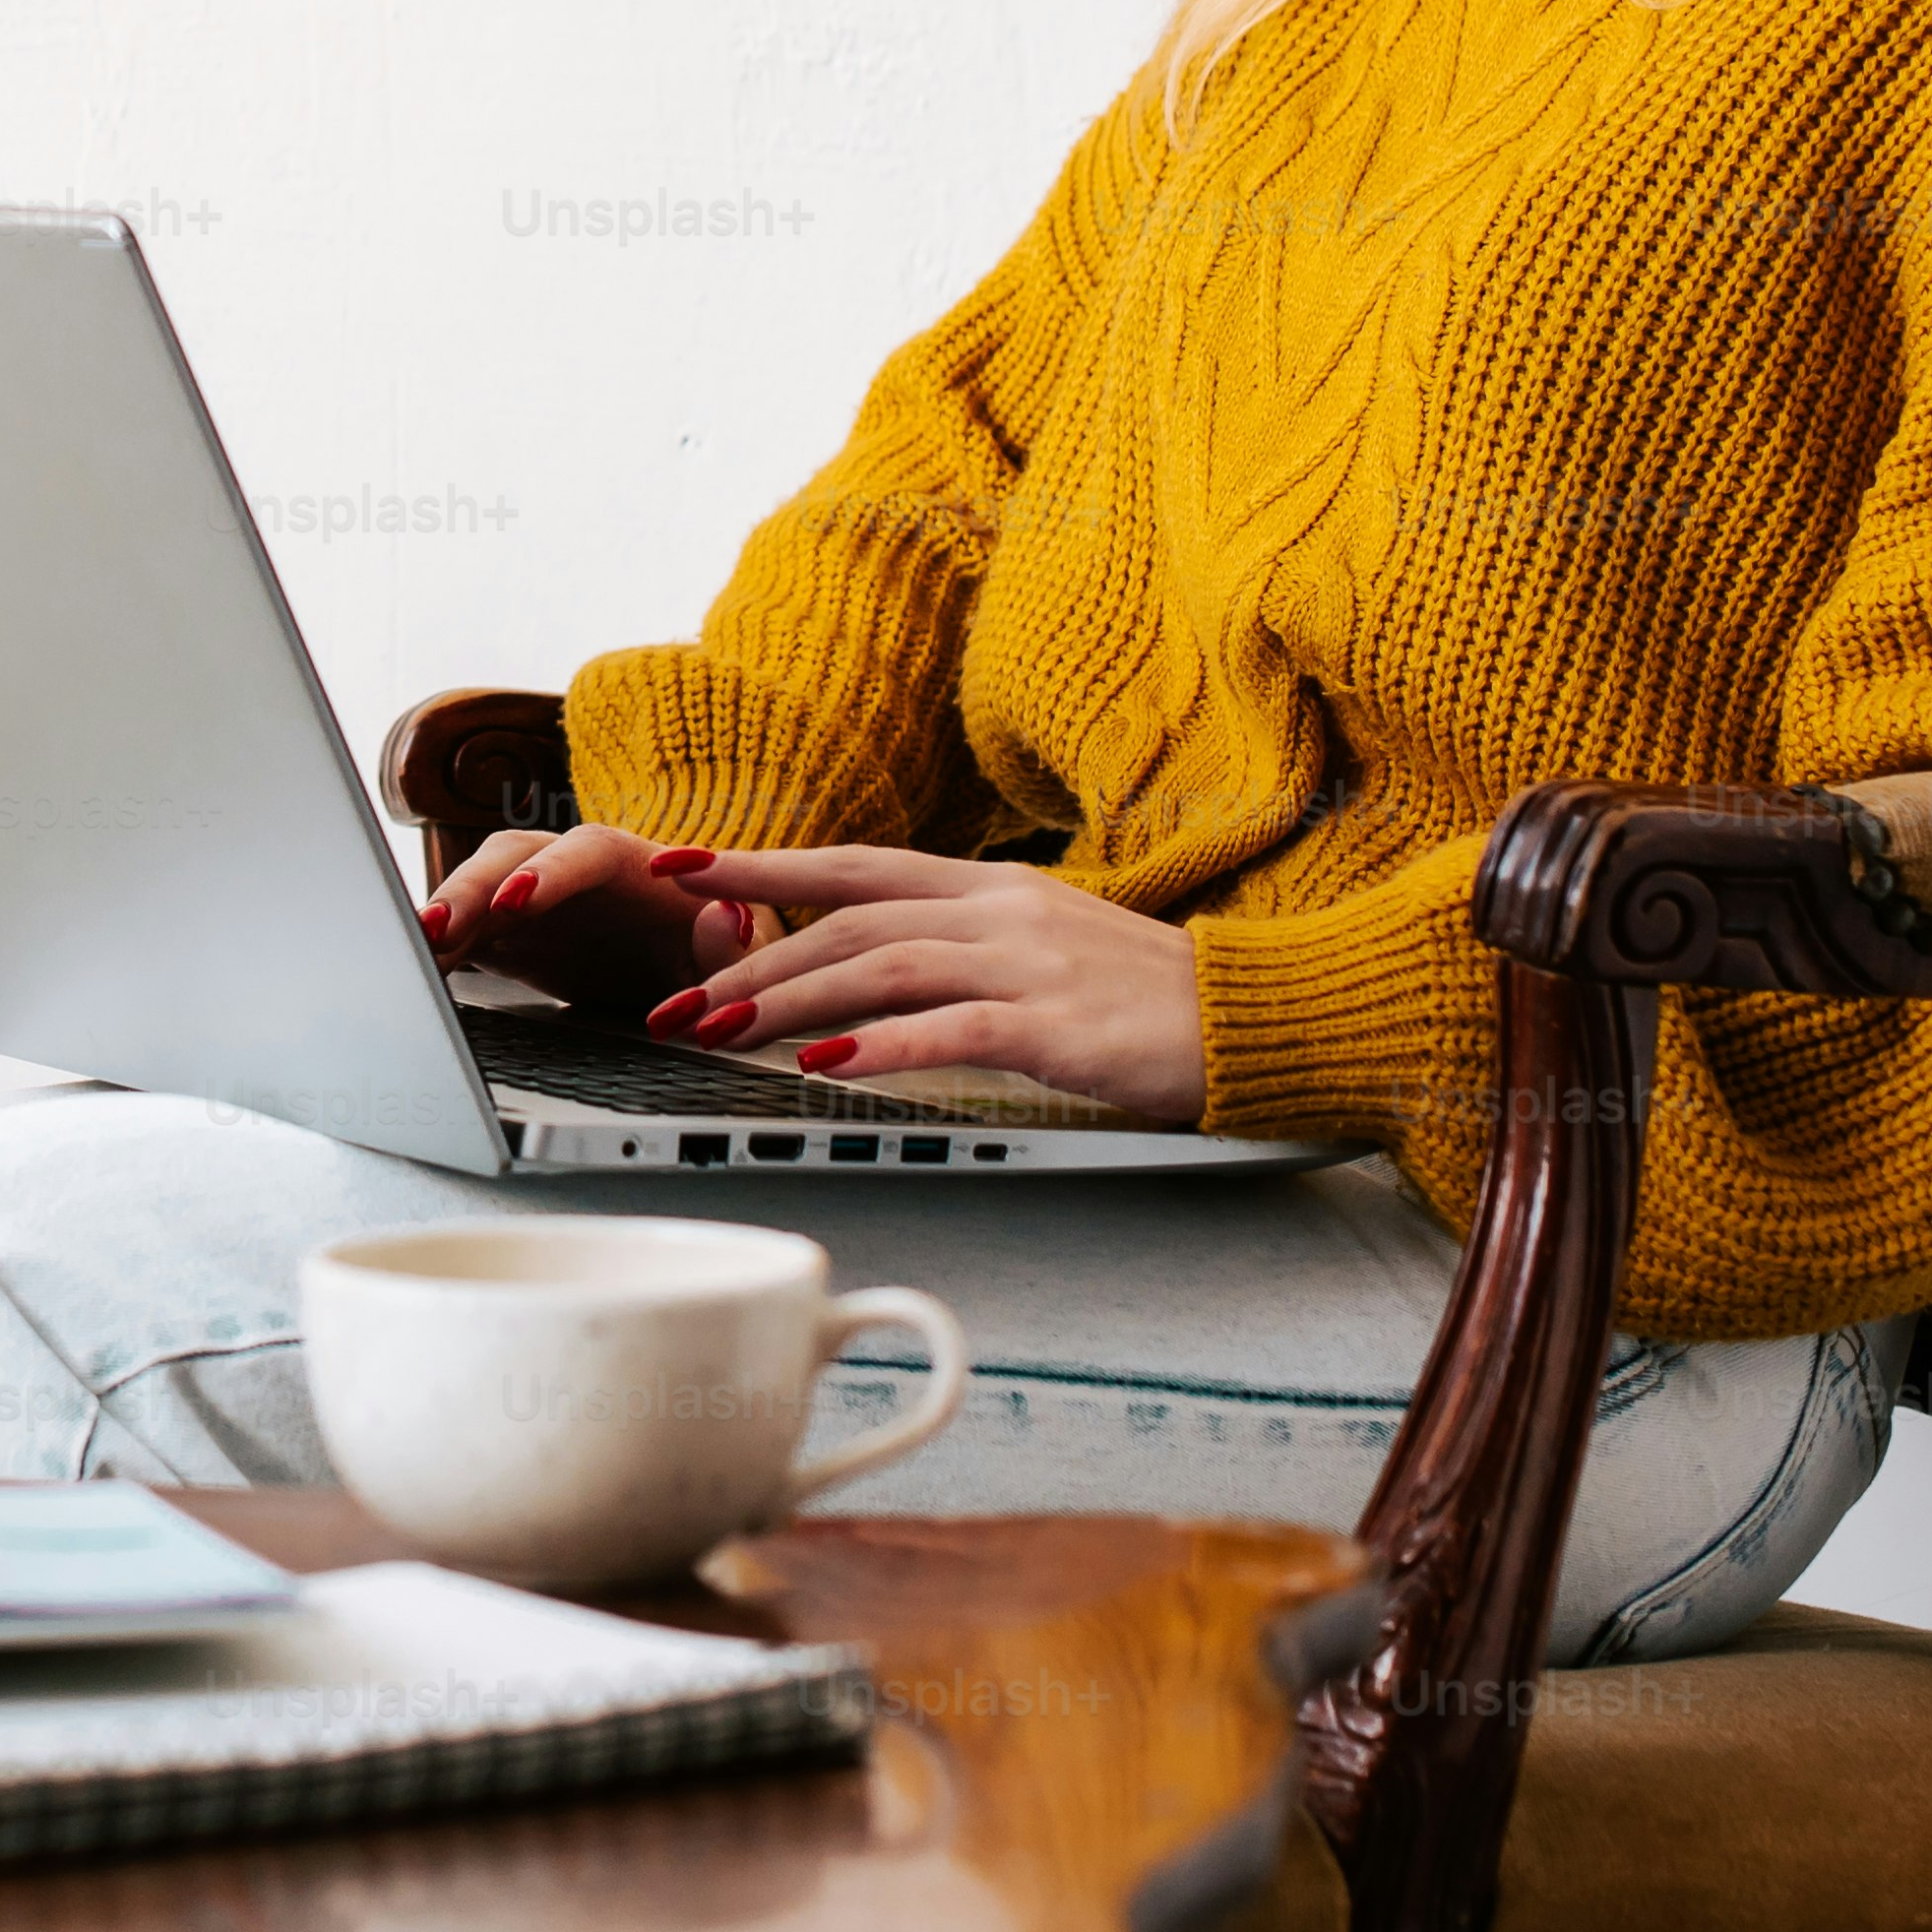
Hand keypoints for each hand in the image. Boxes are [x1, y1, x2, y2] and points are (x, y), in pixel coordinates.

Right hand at [420, 821, 755, 1020]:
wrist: (689, 971)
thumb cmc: (716, 954)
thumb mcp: (740, 956)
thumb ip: (730, 943)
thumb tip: (727, 915)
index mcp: (628, 862)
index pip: (582, 851)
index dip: (545, 873)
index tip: (515, 901)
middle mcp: (569, 870)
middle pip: (508, 860)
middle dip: (468, 889)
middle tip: (433, 929)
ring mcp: (532, 900)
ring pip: (474, 892)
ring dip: (440, 916)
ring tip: (408, 950)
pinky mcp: (508, 935)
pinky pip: (463, 935)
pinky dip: (435, 952)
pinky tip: (410, 973)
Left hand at [639, 846, 1208, 1127]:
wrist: (1255, 1014)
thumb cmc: (1147, 995)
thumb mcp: (1042, 946)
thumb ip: (962, 946)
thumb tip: (873, 965)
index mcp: (988, 887)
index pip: (850, 866)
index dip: (760, 866)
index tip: (681, 867)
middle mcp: (997, 910)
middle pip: (845, 920)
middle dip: (750, 958)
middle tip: (677, 999)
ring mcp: (1026, 963)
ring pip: (879, 966)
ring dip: (788, 1000)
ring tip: (720, 1031)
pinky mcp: (1055, 1024)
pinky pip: (949, 1029)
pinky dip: (879, 1046)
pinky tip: (824, 1065)